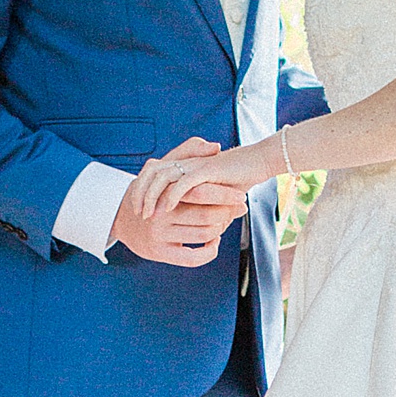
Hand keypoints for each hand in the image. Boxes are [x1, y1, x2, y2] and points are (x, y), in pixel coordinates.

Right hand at [110, 140, 241, 268]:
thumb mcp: (164, 166)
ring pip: (203, 235)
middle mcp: (161, 214)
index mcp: (164, 191)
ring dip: (220, 230)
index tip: (241, 196)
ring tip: (224, 222)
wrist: (120, 217)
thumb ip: (190, 151)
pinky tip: (213, 243)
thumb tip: (216, 147)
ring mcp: (160, 235)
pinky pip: (192, 258)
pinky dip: (209, 252)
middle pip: (206, 216)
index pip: (200, 192)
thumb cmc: (151, 190)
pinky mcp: (160, 253)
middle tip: (238, 210)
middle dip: (227, 214)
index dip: (224, 195)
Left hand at [132, 134, 269, 226]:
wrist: (257, 162)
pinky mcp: (207, 170)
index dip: (142, 188)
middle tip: (138, 214)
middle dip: (141, 193)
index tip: (138, 209)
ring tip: (148, 214)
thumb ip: (207, 209)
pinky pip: (183, 182)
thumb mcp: (218, 197)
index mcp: (184, 166)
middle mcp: (186, 162)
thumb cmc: (239, 179)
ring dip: (152, 196)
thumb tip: (208, 233)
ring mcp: (195, 165)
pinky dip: (172, 196)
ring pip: (163, 177)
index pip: (153, 172)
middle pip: (151, 172)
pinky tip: (166, 210)